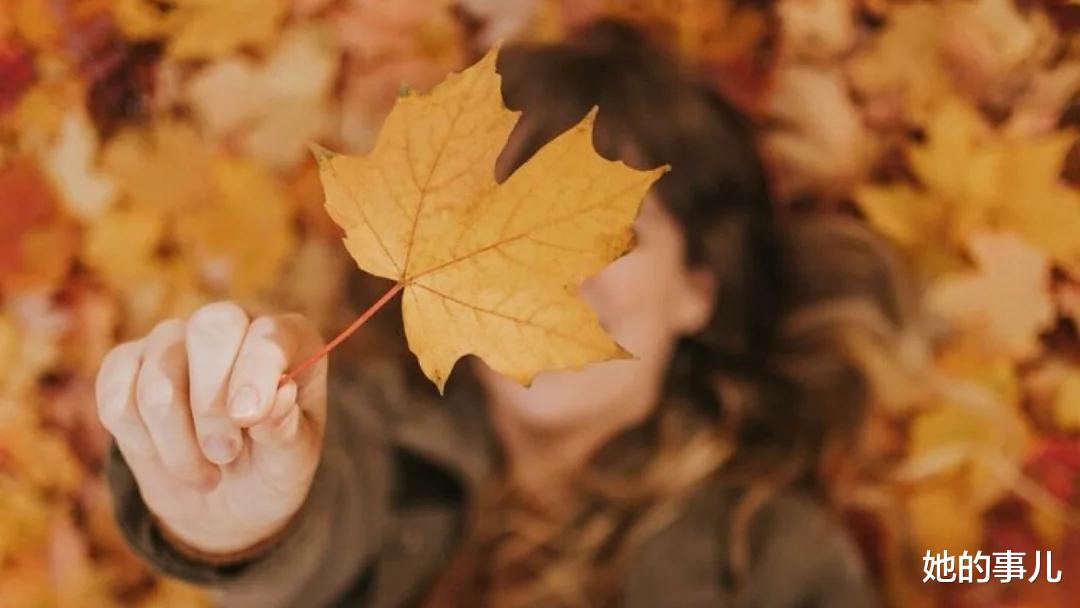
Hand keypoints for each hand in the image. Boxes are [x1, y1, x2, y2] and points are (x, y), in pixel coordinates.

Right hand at [96, 302, 327, 555]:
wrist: (222, 499)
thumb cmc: (269, 466)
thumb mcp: (292, 460)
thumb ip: (287, 429)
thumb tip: (278, 398)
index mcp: (287, 340)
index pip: (271, 333)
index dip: (258, 370)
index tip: (248, 418)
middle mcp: (232, 326)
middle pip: (210, 328)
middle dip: (211, 403)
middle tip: (224, 454)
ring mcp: (174, 340)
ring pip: (159, 376)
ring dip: (177, 441)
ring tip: (205, 477)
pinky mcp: (126, 364)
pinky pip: (116, 394)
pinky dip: (139, 440)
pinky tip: (165, 458)